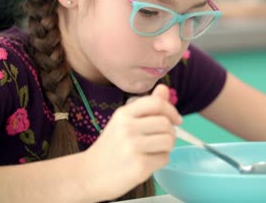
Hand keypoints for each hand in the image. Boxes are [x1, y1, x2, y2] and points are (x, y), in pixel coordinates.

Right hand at [82, 84, 181, 200]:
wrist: (89, 175)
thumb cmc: (111, 147)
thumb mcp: (124, 122)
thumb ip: (146, 106)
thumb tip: (164, 89)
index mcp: (123, 114)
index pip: (156, 103)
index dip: (172, 110)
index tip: (176, 120)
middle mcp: (127, 128)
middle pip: (166, 124)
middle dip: (170, 133)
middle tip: (161, 141)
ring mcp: (133, 147)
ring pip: (169, 141)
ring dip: (166, 148)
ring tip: (152, 151)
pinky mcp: (139, 166)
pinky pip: (164, 159)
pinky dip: (160, 162)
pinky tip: (147, 163)